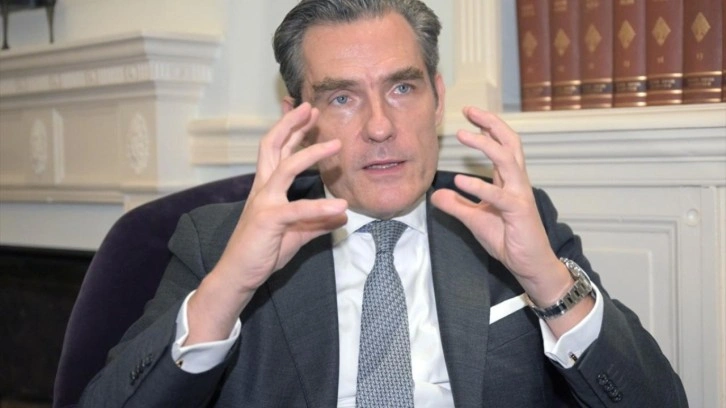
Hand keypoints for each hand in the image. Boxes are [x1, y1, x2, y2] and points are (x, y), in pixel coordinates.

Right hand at [187, 103, 347, 343]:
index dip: (291, 130)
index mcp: (267, 188)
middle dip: (291, 124)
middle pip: (274, 146)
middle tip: (310, 106)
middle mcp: (262, 188)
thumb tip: (342, 216)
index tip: (306, 113)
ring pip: (287, 168)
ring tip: (336, 144)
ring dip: (312, 153)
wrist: (239, 275)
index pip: (278, 150)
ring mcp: (264, 202)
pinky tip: (341, 206)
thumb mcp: (297, 233)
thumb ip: (318, 221)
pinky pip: (298, 210)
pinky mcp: (269, 220)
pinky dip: (320, 207)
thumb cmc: (262, 251)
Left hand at [430, 107, 567, 303]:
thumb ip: (457, 205)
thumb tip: (435, 194)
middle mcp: (517, 182)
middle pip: (509, 143)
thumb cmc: (508, 239)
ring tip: (462, 135)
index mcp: (509, 181)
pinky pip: (498, 195)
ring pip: (507, 160)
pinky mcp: (518, 212)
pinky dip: (479, 186)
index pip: (502, 145)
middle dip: (491, 124)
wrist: (529, 264)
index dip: (488, 128)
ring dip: (485, 145)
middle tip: (470, 112)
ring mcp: (520, 195)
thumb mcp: (475, 219)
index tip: (470, 114)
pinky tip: (460, 180)